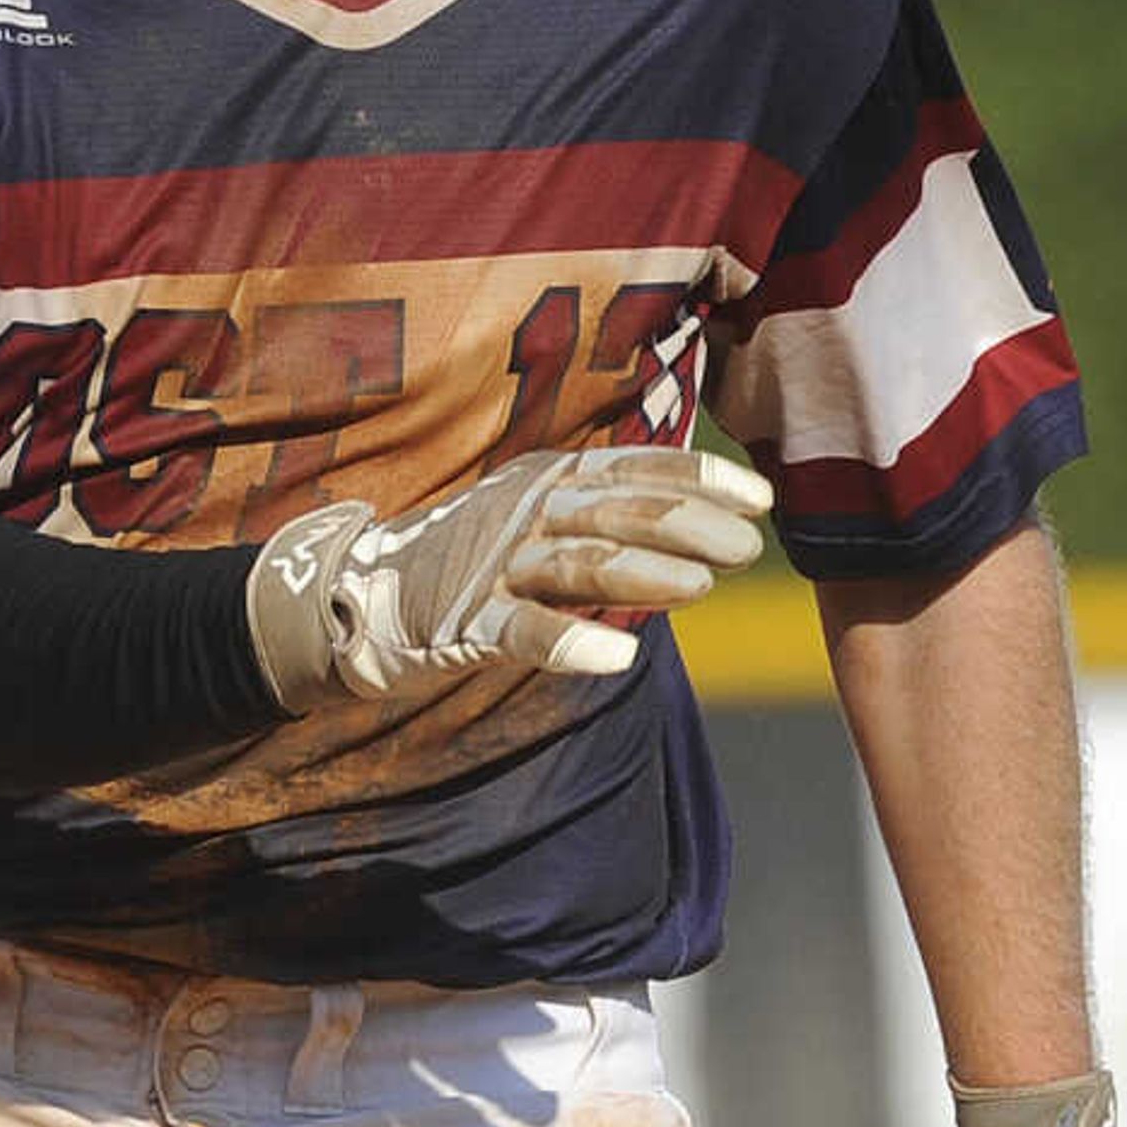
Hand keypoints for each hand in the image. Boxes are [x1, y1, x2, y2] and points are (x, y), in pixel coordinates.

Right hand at [243, 445, 772, 702]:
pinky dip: (569, 644)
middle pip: (618, 511)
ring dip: (642, 573)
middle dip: (689, 524)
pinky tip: (618, 659)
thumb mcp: (548, 515)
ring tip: (700, 589)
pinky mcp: (465, 619)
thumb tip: (714, 525)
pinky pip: (521, 631)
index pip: (637, 467)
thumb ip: (616, 515)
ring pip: (578, 563)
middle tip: (747, 548)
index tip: (760, 498)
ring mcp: (495, 562)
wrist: (365, 590)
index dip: (700, 476)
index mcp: (553, 477)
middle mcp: (528, 508)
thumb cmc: (483, 554)